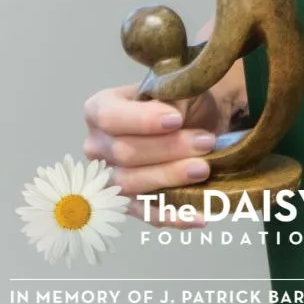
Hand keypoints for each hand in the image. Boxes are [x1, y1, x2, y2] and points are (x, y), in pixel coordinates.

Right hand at [82, 83, 221, 224]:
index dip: (142, 121)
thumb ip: (168, 101)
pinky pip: (146, 213)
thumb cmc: (178, 101)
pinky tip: (198, 214)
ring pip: (133, 184)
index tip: (176, 120)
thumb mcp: (175, 88)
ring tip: (204, 168)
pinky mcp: (129, 204)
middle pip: (125, 153)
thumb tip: (172, 119)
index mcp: (100, 110)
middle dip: (168, 149)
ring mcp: (110, 178)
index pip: (110, 117)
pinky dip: (174, 215)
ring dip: (171, 177)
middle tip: (206, 142)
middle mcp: (98, 146)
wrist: (194, 121)